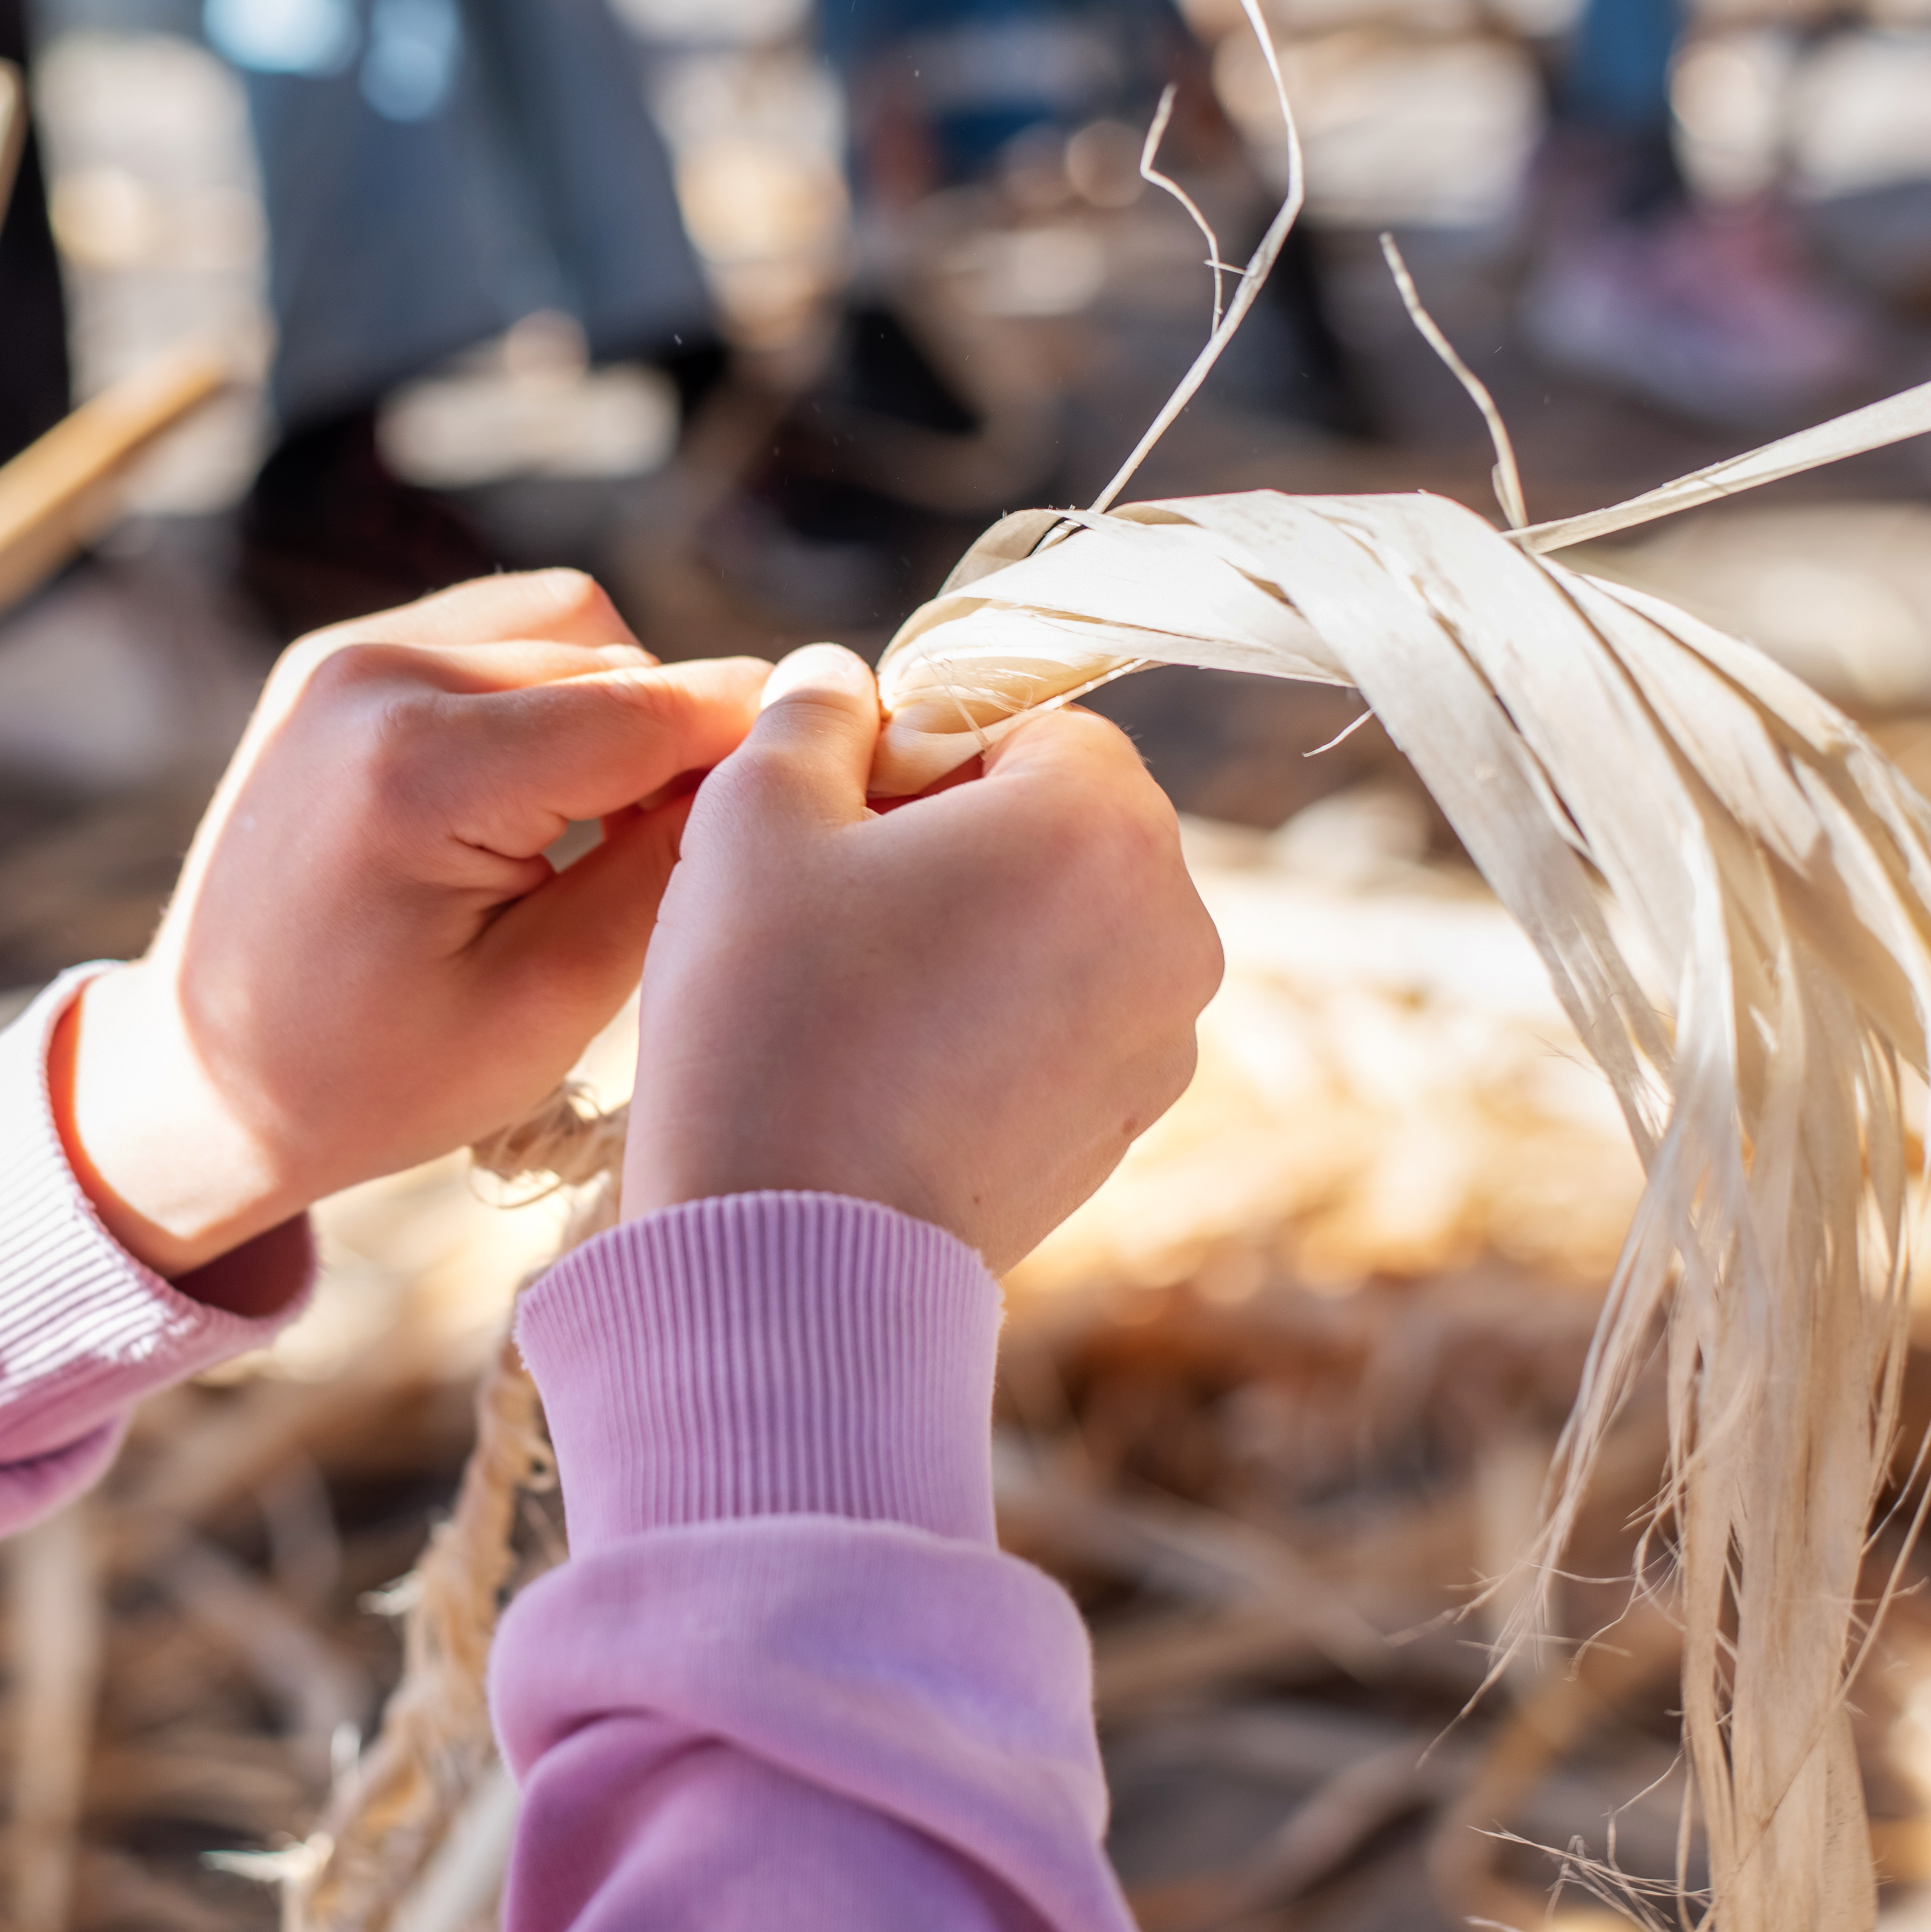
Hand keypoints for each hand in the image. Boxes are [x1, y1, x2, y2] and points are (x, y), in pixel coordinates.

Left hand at [59, 572, 766, 1274]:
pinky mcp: (333, 661)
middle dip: (685, 736)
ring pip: (565, 628)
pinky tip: (544, 798)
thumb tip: (760, 769)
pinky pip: (494, 637)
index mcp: (423, 769)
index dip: (755, 745)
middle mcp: (374, 677)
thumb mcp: (545, 1006)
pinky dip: (546, 697)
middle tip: (704, 851)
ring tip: (617, 825)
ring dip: (618, 706)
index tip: (825, 791)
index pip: (658, 706)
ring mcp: (342, 656)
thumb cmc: (367, 1081)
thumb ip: (666, 872)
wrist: (196, 1079)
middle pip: (618, 658)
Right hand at [623, 644, 1219, 1270]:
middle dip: (947, 836)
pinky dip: (982, 1022)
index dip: (915, 746)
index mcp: (1106, 820)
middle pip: (1054, 822)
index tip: (830, 812)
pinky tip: (883, 1064)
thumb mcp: (755, 813)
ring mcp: (1162, 1040)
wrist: (792, 1251)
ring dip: (964, 930)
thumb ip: (811, 713)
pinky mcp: (1122, 1128)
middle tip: (823, 899)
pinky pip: (1055, 1025)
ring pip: (1055, 927)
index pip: (1025, 718)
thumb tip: (844, 680)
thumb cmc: (771, 1015)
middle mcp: (1175, 925)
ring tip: (846, 990)